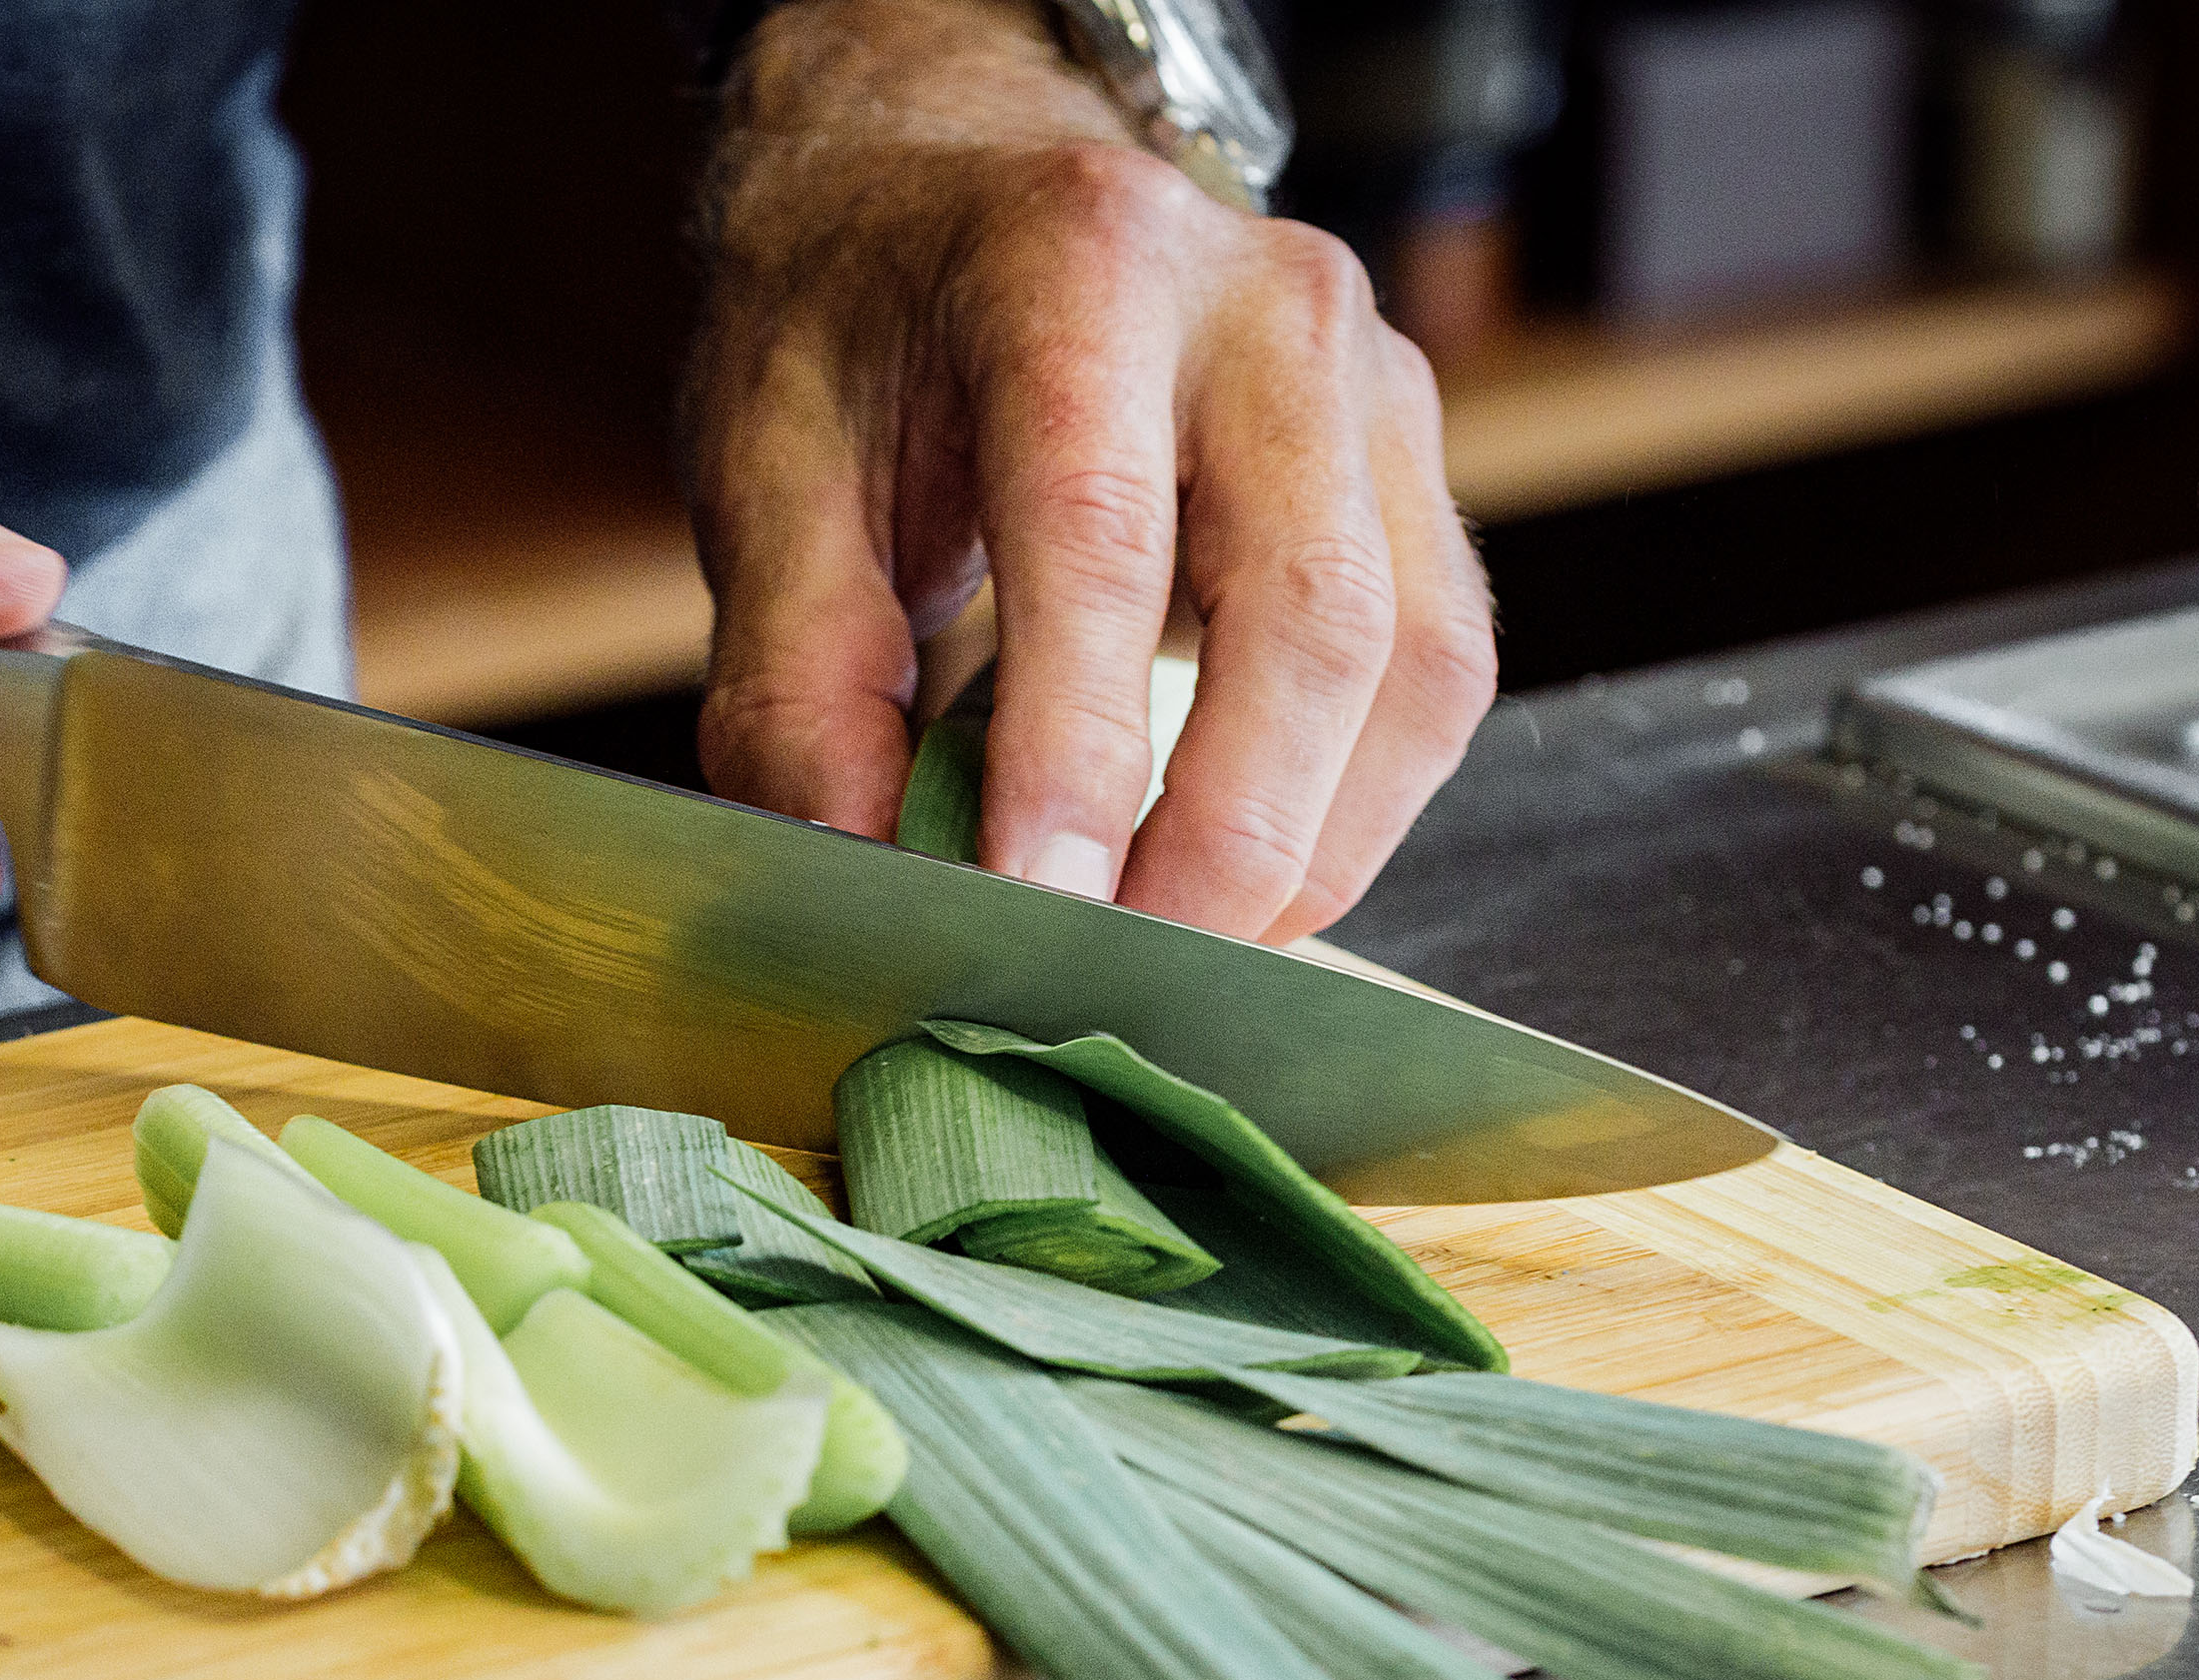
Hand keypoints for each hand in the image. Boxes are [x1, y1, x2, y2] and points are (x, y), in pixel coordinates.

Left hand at [689, 0, 1494, 944]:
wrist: (962, 182)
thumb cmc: (864, 326)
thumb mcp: (764, 470)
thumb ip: (798, 677)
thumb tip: (862, 870)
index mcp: (1078, 263)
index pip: (1101, 538)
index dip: (1076, 750)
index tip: (1033, 908)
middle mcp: (1265, 306)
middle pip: (1310, 610)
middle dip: (1225, 838)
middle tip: (1120, 979)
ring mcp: (1371, 380)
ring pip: (1410, 663)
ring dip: (1308, 845)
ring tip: (1181, 951)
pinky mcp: (1416, 464)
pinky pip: (1434, 674)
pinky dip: (1350, 808)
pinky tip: (1248, 875)